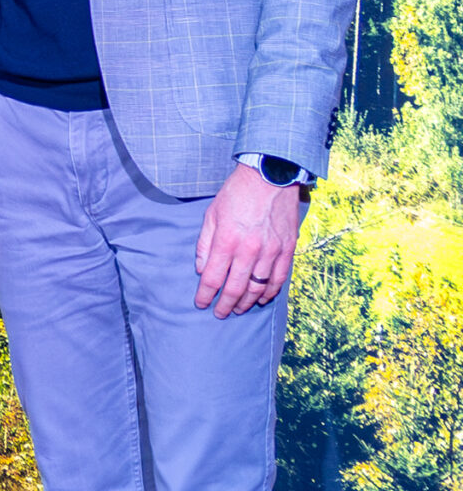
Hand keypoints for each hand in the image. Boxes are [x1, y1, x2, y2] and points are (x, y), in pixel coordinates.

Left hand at [195, 162, 306, 316]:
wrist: (270, 176)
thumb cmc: (236, 194)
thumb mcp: (211, 216)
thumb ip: (205, 245)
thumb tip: (201, 270)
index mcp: (227, 242)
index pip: (212, 278)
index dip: (205, 295)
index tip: (201, 304)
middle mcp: (250, 250)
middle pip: (235, 288)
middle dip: (225, 305)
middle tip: (219, 313)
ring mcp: (272, 251)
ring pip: (257, 287)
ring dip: (246, 302)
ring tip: (238, 309)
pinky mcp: (288, 249)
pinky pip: (279, 278)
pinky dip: (270, 292)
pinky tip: (261, 299)